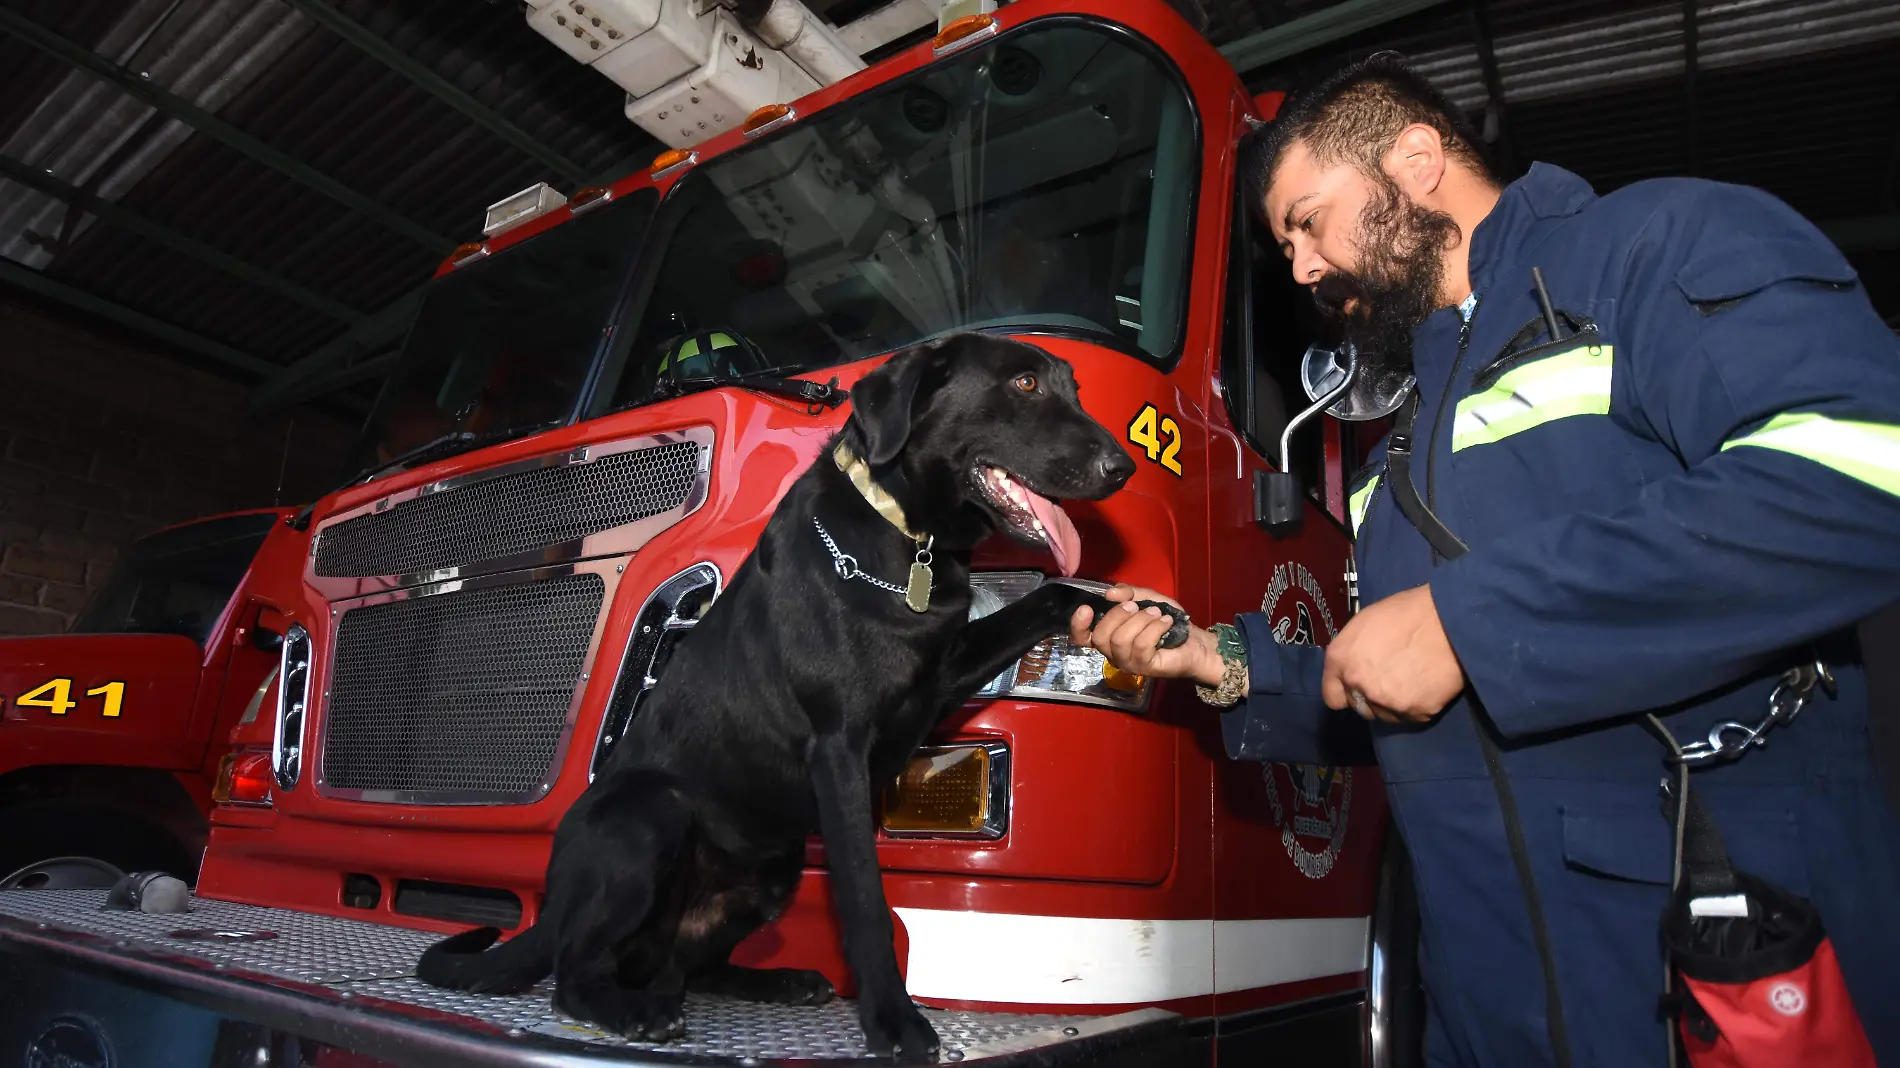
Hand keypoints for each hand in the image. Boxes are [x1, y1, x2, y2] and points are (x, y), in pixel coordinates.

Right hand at [1069, 584, 1224, 685]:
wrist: (1194, 641)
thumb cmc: (1166, 621)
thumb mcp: (1146, 598)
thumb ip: (1128, 592)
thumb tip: (1110, 593)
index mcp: (1108, 636)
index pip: (1081, 638)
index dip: (1078, 625)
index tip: (1086, 608)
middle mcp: (1113, 653)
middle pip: (1101, 636)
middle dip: (1118, 615)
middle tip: (1138, 606)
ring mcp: (1129, 663)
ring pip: (1121, 640)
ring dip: (1141, 620)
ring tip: (1157, 613)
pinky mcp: (1146, 668)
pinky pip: (1141, 645)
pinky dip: (1155, 628)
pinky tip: (1166, 622)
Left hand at [1321, 584, 1464, 723]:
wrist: (1450, 619)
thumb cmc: (1408, 612)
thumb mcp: (1365, 623)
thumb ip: (1353, 652)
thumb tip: (1354, 667)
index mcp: (1340, 659)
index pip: (1332, 696)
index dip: (1346, 693)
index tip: (1358, 689)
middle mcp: (1357, 684)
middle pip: (1359, 708)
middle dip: (1371, 698)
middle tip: (1391, 680)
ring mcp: (1386, 702)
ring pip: (1385, 716)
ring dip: (1393, 704)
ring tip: (1412, 681)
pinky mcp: (1415, 712)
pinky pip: (1412, 717)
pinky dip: (1418, 705)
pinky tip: (1427, 685)